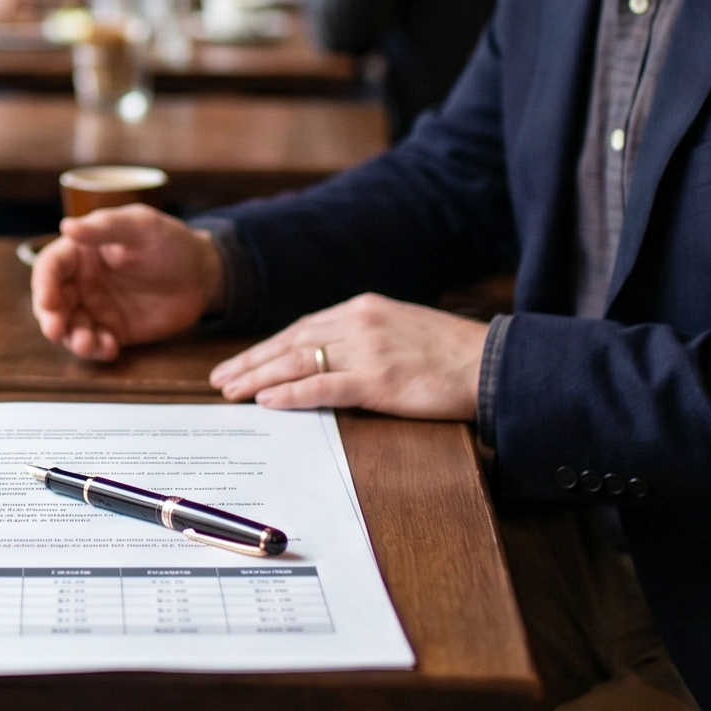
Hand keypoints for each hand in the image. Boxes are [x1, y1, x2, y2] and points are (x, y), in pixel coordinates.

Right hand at [30, 206, 222, 360]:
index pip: (50, 266)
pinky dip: (96, 349)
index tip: (47, 300)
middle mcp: (82, 281)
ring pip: (70, 327)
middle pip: (52, 302)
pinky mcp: (113, 330)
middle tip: (56, 330)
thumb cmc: (171, 242)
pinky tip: (109, 348)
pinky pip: (95, 343)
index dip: (43, 283)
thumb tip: (67, 225)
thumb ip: (105, 227)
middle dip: (50, 318)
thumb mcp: (141, 227)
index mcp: (81, 251)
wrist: (203, 275)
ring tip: (87, 343)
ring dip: (72, 338)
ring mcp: (96, 308)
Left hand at [209, 293, 485, 420]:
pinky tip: (268, 401)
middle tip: (220, 378)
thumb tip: (330, 354)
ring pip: (298, 361)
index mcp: (362, 309)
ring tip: (232, 390)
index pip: (301, 327)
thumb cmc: (449, 353)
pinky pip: (324, 386)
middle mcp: (358, 322)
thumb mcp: (400, 329)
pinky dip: (292, 394)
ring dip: (259, 377)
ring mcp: (367, 350)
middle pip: (290, 341)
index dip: (266, 347)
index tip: (241, 361)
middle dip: (251, 361)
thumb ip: (364, 336)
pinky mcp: (378, 379)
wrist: (490, 362)